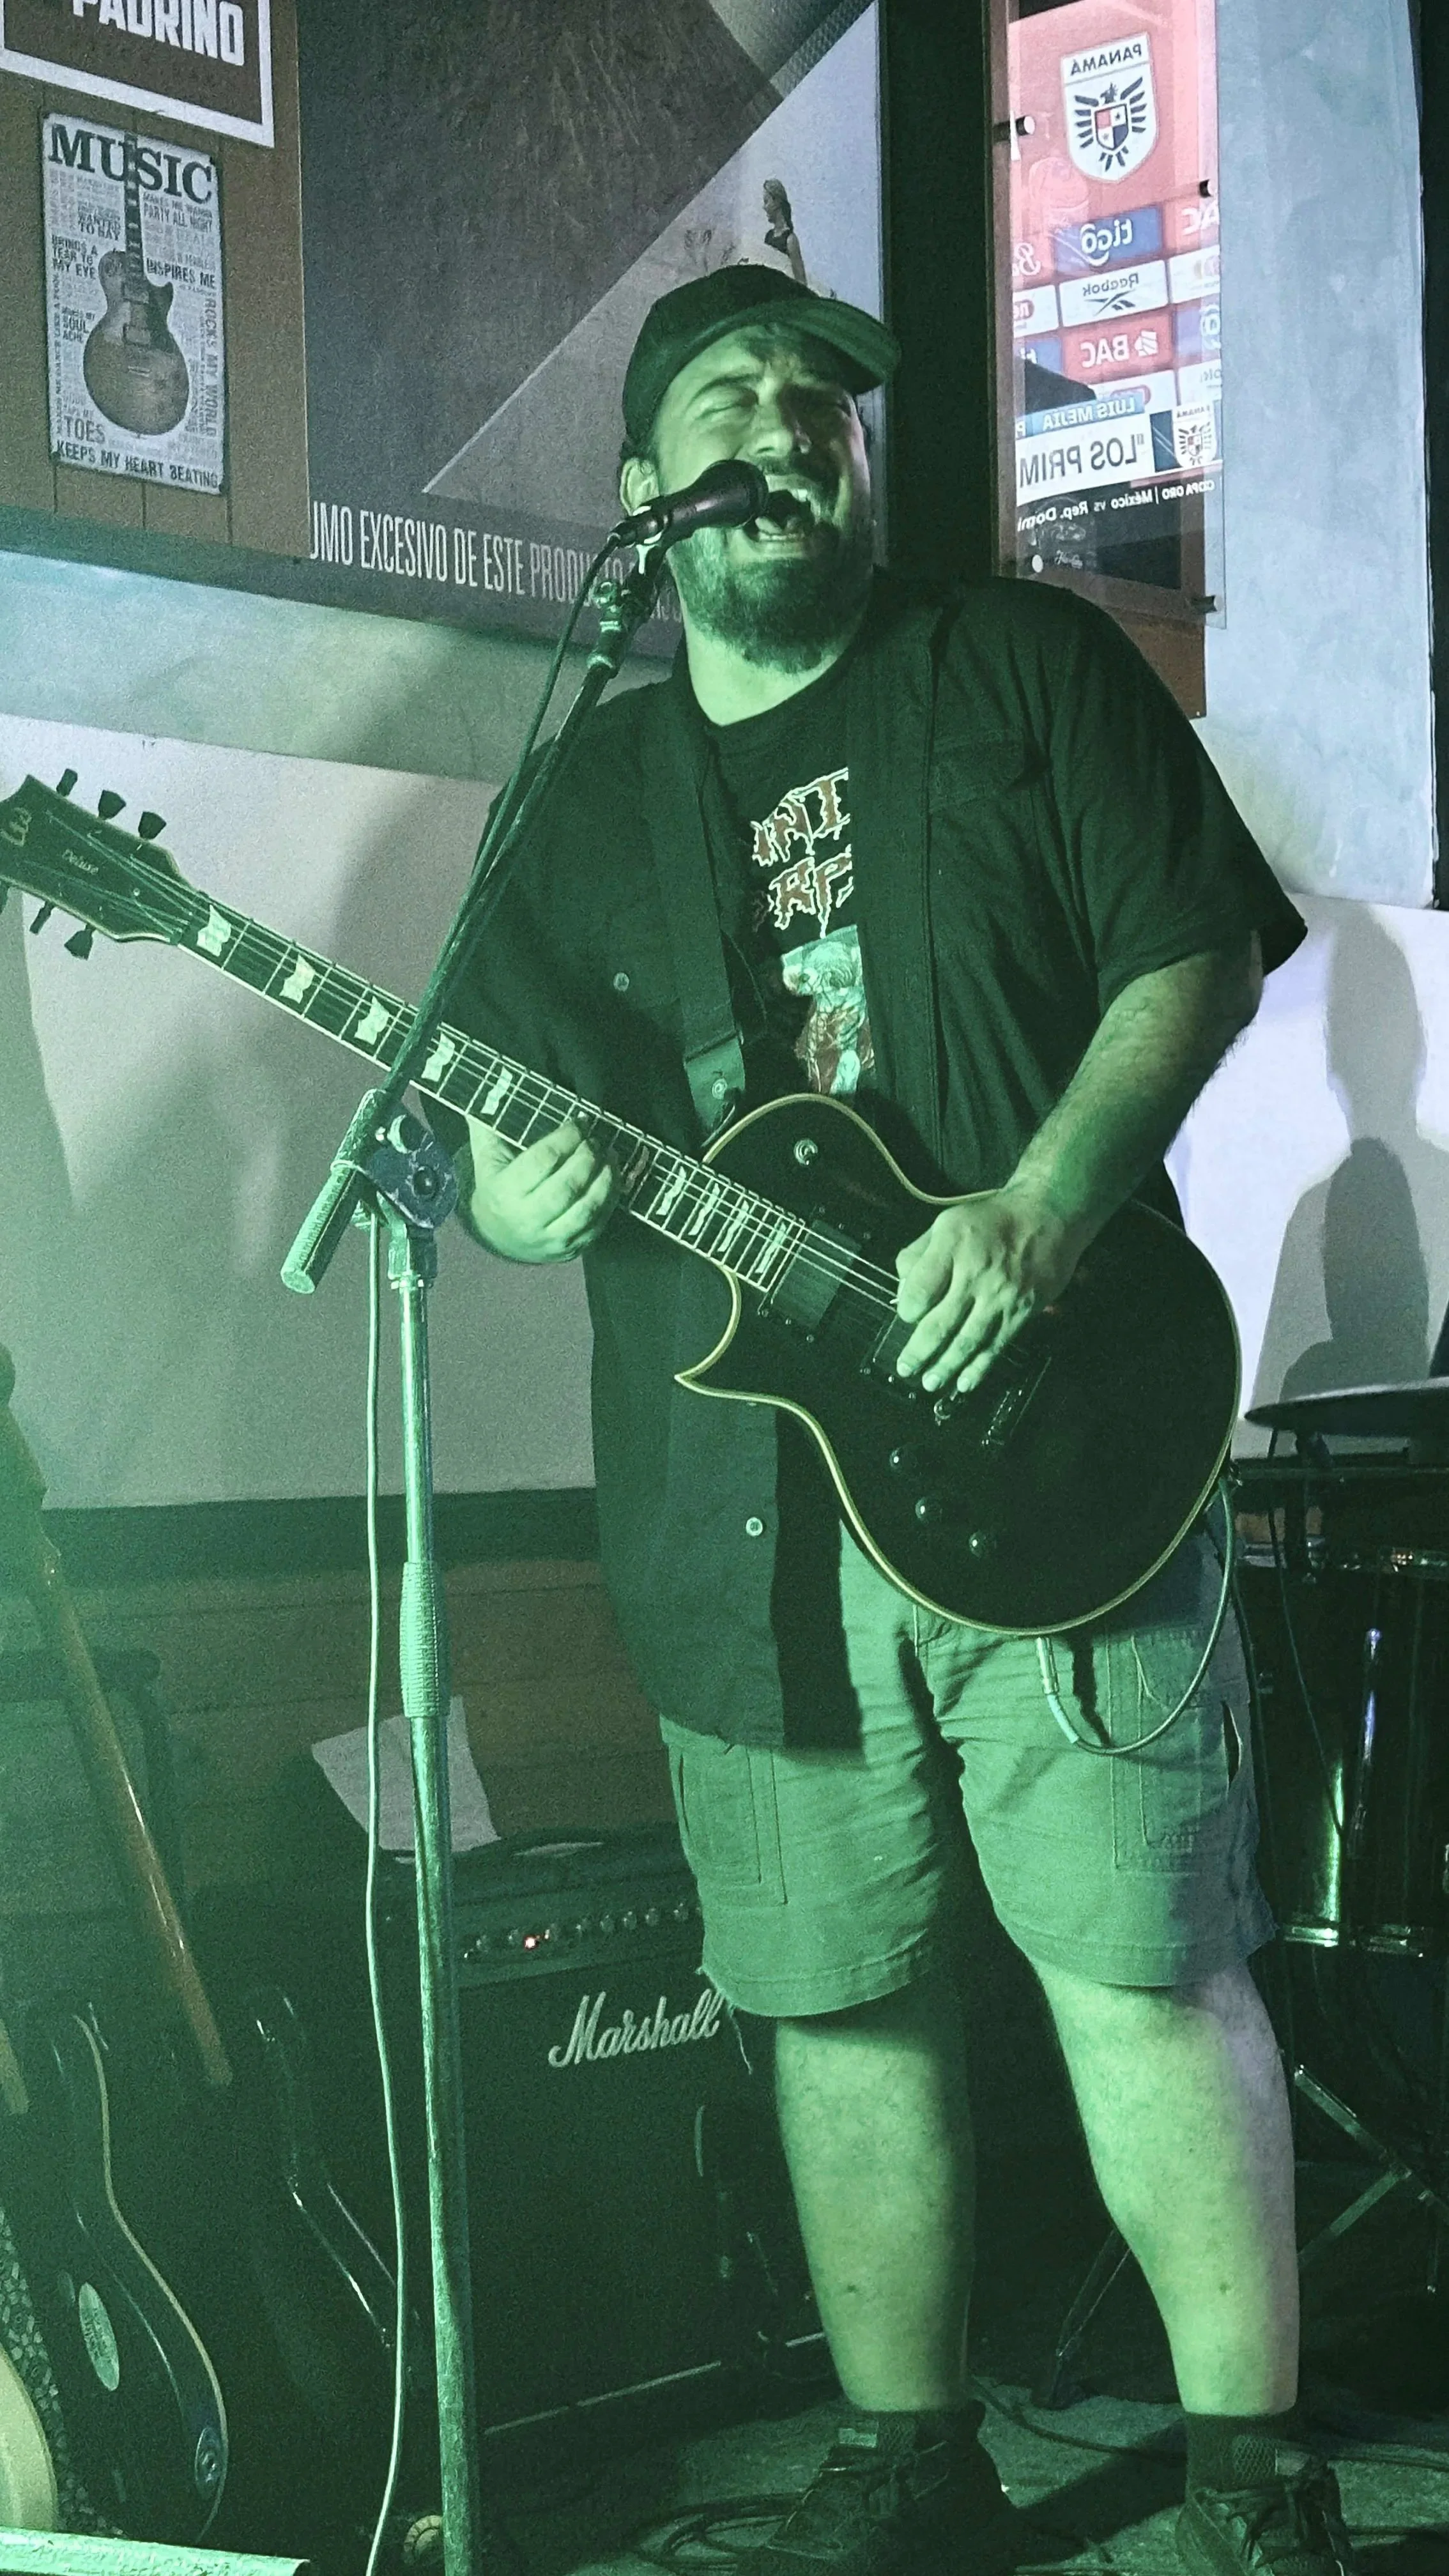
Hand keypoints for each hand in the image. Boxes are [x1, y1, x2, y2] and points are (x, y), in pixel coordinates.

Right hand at [464, 1116, 616, 1262]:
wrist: (497, 1236)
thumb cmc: (496, 1187)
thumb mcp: (485, 1157)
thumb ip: (486, 1124)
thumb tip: (487, 1088)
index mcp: (503, 1193)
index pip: (543, 1161)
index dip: (566, 1138)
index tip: (579, 1123)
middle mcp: (526, 1220)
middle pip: (568, 1186)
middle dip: (588, 1158)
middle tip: (596, 1140)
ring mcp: (550, 1239)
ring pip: (586, 1209)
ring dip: (605, 1179)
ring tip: (610, 1155)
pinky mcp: (570, 1250)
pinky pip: (598, 1225)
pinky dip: (610, 1199)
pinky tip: (612, 1178)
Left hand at [894, 1185, 1084, 1393]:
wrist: (1048, 1216)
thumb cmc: (990, 1220)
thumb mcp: (946, 1223)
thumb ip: (918, 1254)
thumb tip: (902, 1292)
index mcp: (952, 1246)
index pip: (920, 1290)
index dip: (907, 1310)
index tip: (906, 1316)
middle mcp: (975, 1273)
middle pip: (940, 1323)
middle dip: (919, 1351)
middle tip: (905, 1369)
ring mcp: (1001, 1296)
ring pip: (967, 1341)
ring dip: (946, 1367)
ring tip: (930, 1383)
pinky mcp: (1022, 1311)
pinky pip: (996, 1345)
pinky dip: (979, 1368)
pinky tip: (964, 1383)